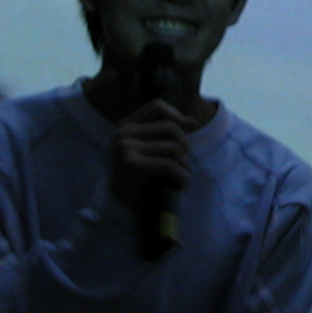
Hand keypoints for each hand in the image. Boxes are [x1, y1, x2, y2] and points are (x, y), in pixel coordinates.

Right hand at [107, 97, 192, 221]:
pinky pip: (169, 165)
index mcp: (126, 125)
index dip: (176, 115)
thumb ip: (167, 134)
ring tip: (181, 177)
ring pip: (174, 148)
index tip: (189, 129)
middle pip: (171, 128)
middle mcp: (123, 133)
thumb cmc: (139, 177)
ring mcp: (125, 147)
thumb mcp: (151, 150)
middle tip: (184, 164)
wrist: (119, 206)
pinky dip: (181, 177)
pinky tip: (180, 186)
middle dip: (185, 147)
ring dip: (185, 166)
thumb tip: (192, 120)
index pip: (156, 106)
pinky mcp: (131, 164)